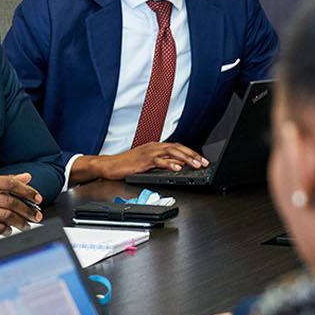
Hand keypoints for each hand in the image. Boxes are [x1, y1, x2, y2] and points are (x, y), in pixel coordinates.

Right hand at [0, 173, 42, 239]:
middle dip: (28, 210)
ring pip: (7, 216)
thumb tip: (26, 177)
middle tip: (36, 214)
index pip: (9, 183)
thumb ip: (6, 181)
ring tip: (27, 224)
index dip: (26, 191)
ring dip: (21, 222)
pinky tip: (10, 229)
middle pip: (10, 202)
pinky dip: (8, 230)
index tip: (37, 198)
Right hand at [73, 143, 206, 182]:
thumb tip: (179, 165)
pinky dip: (170, 163)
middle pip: (178, 148)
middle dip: (193, 155)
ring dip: (186, 158)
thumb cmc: (126, 165)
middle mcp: (154, 147)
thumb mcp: (147, 162)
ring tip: (196, 165)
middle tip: (204, 162)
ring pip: (172, 152)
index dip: (191, 153)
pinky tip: (178, 168)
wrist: (109, 165)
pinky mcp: (143, 160)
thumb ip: (162, 162)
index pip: (178, 147)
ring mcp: (149, 153)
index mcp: (155, 146)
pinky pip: (159, 161)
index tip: (202, 160)